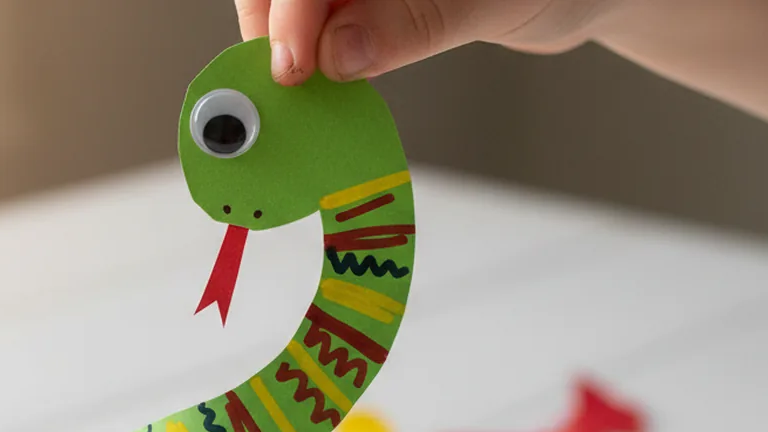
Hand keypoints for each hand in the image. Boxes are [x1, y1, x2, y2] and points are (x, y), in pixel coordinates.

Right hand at [235, 0, 618, 84]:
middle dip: (275, 26)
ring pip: (292, 4)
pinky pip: (317, 21)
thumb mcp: (493, 1)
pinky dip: (311, 52)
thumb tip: (336, 55)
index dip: (288, 9)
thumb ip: (412, 23)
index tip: (292, 66)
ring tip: (305, 87)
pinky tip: (324, 76)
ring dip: (288, 45)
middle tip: (288, 84)